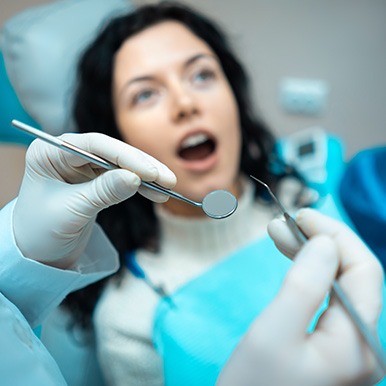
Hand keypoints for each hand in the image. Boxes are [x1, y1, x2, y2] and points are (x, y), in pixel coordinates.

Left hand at [13, 132, 175, 267]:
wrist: (36, 255)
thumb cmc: (41, 232)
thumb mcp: (72, 211)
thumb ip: (103, 192)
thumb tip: (136, 178)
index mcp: (49, 153)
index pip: (94, 145)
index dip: (125, 157)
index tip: (150, 172)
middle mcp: (66, 154)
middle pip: (111, 152)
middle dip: (141, 166)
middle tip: (167, 179)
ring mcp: (82, 167)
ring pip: (120, 165)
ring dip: (145, 176)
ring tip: (168, 187)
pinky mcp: (94, 181)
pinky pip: (121, 179)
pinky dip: (139, 186)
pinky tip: (156, 193)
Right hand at [218, 209, 384, 385]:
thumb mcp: (274, 331)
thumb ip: (304, 284)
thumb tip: (326, 241)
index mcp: (358, 342)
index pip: (363, 270)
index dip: (335, 235)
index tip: (301, 214)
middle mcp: (363, 345)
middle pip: (354, 276)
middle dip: (320, 242)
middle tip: (282, 223)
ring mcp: (348, 349)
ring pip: (339, 286)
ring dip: (312, 256)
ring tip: (280, 235)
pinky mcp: (331, 350)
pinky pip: (327, 302)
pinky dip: (309, 276)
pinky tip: (293, 263)